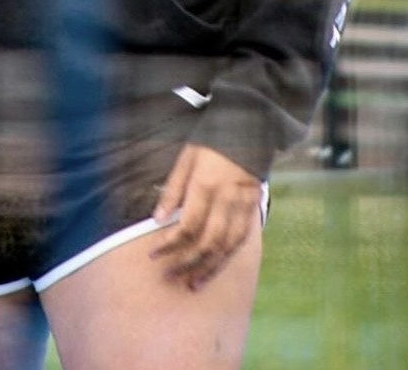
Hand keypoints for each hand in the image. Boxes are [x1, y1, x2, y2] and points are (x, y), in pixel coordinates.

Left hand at [149, 144, 261, 289]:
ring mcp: (244, 205)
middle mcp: (227, 199)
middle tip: (170, 276)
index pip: (187, 226)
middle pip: (208, 242)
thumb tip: (156, 220)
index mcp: (206, 184)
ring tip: (193, 284)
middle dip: (187, 263)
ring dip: (210, 268)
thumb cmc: (210, 139)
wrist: (248, 123)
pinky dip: (229, 256)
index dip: (169, 245)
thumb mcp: (186, 157)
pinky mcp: (254, 206)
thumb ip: (172, 189)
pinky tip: (216, 267)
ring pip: (228, 247)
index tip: (153, 255)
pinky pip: (242, 239)